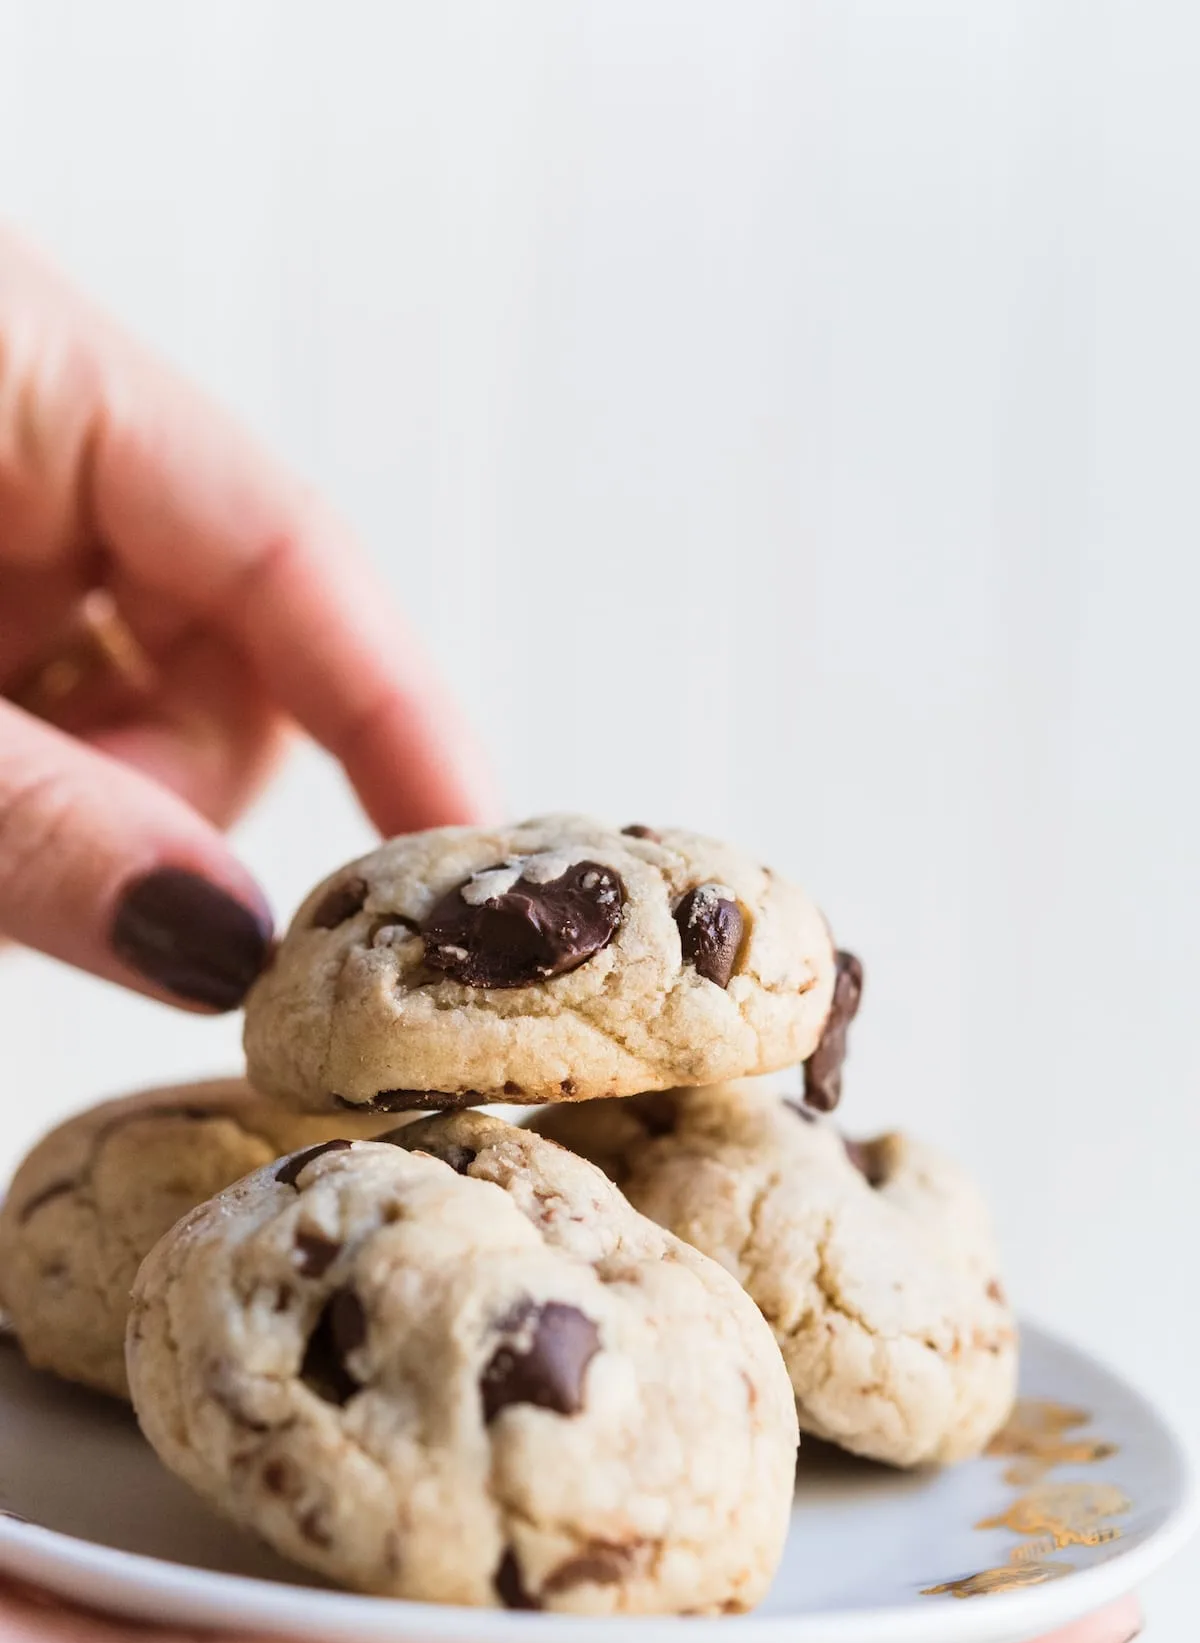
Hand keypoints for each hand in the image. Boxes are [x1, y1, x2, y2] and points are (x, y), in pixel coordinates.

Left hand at [0, 226, 493, 1008]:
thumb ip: (34, 816)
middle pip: (231, 661)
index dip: (392, 713)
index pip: (289, 549)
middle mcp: (40, 447)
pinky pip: (71, 729)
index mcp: (34, 370)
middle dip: (174, 799)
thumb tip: (218, 947)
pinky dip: (49, 808)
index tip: (470, 860)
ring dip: (99, 813)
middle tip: (78, 885)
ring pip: (150, 718)